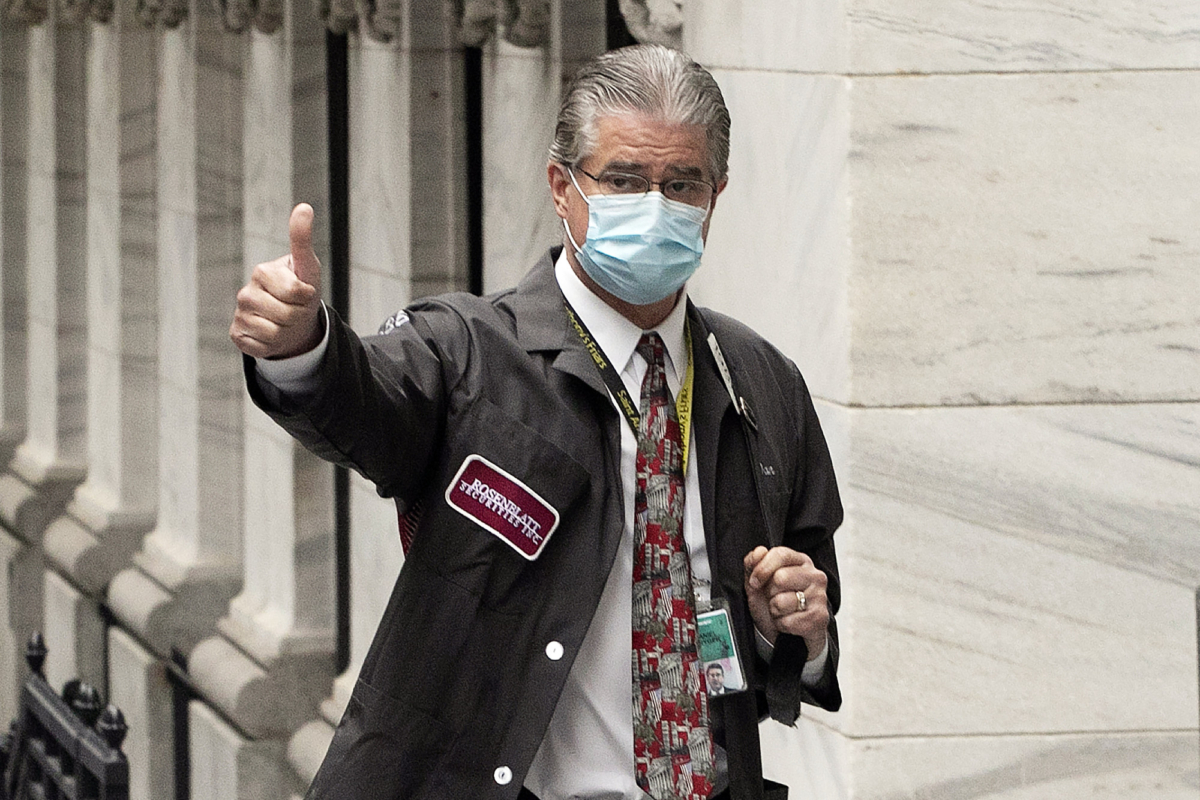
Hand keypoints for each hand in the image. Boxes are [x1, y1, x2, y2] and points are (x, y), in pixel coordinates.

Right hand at [230, 203, 323, 358]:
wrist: (293, 320)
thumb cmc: (301, 289)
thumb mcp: (307, 266)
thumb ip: (302, 239)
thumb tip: (304, 207)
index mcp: (262, 271)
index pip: (295, 291)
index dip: (308, 296)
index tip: (305, 292)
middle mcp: (246, 292)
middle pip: (287, 314)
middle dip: (299, 315)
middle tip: (296, 309)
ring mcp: (240, 314)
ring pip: (274, 333)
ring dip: (288, 331)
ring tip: (285, 321)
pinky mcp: (237, 335)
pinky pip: (262, 347)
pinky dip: (273, 345)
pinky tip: (272, 334)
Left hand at [743, 546, 828, 659]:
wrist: (790, 635)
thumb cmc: (775, 602)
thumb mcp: (759, 581)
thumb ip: (753, 563)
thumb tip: (759, 552)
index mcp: (801, 561)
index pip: (780, 554)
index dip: (762, 568)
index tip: (754, 582)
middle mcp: (815, 576)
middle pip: (780, 578)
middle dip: (769, 593)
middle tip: (775, 598)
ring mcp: (820, 597)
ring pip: (781, 602)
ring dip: (774, 611)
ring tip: (783, 611)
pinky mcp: (820, 619)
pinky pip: (787, 622)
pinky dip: (781, 625)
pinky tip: (789, 623)